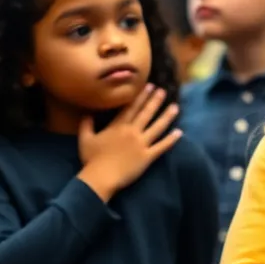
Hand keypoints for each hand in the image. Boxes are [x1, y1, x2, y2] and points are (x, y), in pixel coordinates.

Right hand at [78, 84, 181, 201]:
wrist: (101, 177)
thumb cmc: (91, 159)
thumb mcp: (85, 139)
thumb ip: (86, 124)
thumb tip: (87, 113)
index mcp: (118, 126)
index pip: (132, 108)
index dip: (141, 96)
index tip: (149, 86)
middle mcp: (132, 131)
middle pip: (146, 113)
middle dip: (155, 101)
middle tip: (163, 91)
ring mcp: (141, 144)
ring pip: (157, 127)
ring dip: (167, 116)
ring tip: (175, 107)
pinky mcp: (147, 157)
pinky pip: (161, 146)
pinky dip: (171, 140)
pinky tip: (179, 133)